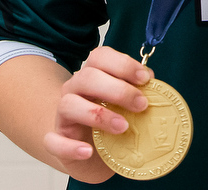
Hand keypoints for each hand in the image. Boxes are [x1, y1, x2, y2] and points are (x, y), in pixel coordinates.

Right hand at [43, 46, 153, 181]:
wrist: (85, 147)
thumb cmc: (109, 119)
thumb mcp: (124, 103)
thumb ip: (136, 90)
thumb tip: (154, 84)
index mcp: (92, 74)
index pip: (100, 57)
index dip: (123, 64)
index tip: (145, 78)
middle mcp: (74, 89)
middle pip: (87, 77)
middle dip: (117, 89)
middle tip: (141, 104)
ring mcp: (62, 115)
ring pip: (68, 104)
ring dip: (98, 114)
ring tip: (123, 127)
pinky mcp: (57, 141)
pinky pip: (54, 141)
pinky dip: (71, 147)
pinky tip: (88, 151)